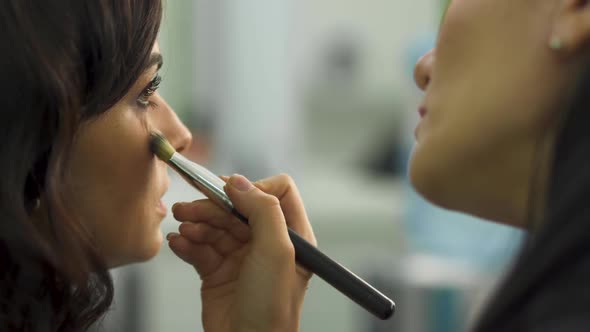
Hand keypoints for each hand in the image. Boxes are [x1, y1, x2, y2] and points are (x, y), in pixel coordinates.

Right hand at [168, 174, 315, 331]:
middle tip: (189, 207)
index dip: (252, 189)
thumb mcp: (277, 251)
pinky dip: (187, 242)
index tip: (230, 195)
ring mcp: (241, 257)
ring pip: (215, 225)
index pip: (276, 193)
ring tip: (183, 226)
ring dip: (196, 222)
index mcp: (290, 235)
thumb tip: (240, 182)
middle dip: (212, 205)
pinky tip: (178, 243)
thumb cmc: (271, 308)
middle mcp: (266, 243)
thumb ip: (263, 210)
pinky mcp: (217, 272)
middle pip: (237, 207)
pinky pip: (199, 247)